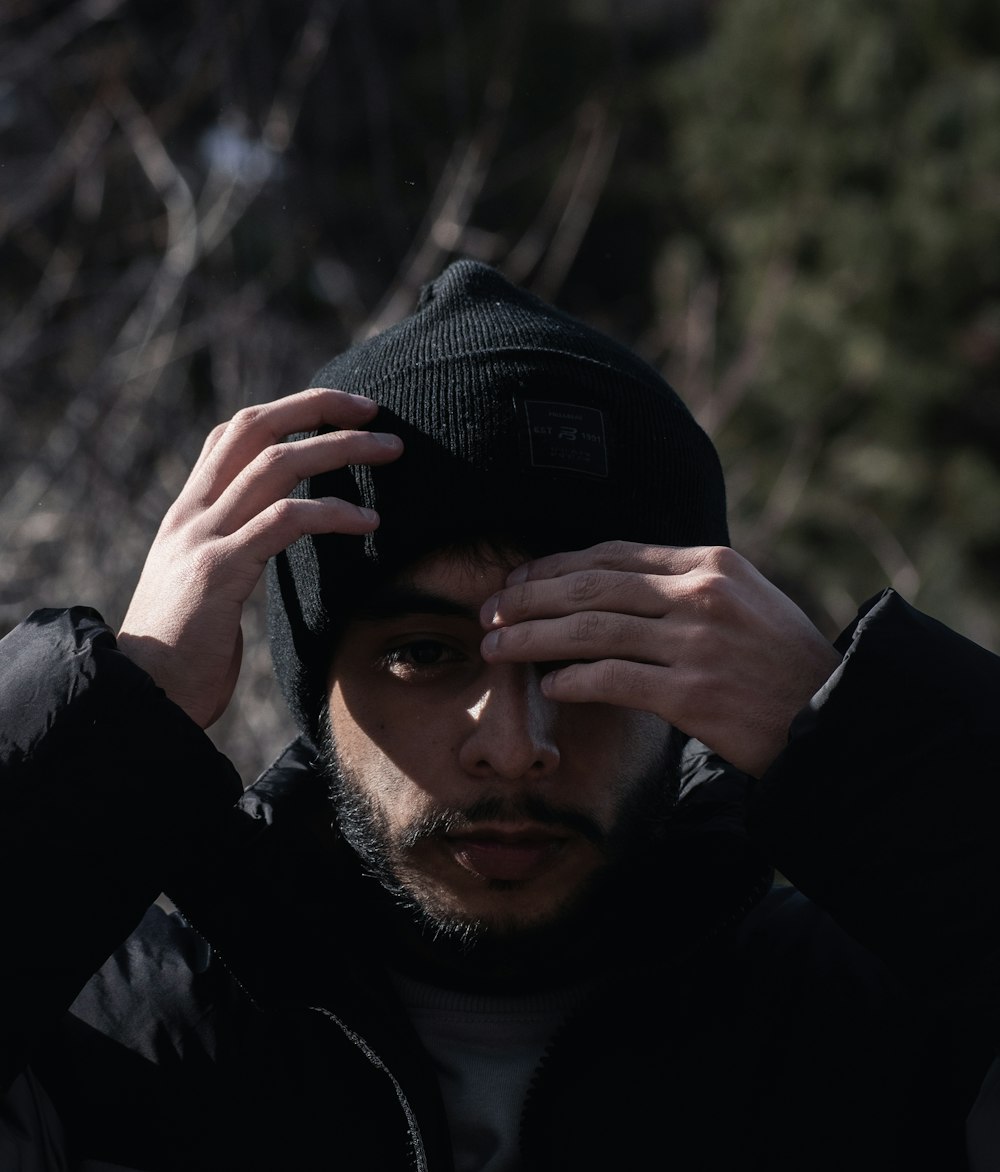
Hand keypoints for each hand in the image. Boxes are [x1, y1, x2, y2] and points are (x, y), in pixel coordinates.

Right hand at [118, 388, 401, 728]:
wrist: (141, 699)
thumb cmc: (184, 655)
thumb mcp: (205, 588)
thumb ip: (236, 551)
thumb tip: (278, 539)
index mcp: (189, 514)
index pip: (234, 434)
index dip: (287, 411)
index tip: (339, 411)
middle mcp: (191, 514)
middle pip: (254, 427)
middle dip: (317, 406)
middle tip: (373, 407)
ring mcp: (202, 538)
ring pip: (276, 463)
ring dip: (340, 448)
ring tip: (389, 449)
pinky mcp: (219, 571)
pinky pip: (285, 521)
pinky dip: (333, 512)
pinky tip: (369, 520)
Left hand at [479, 541, 840, 776]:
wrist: (833, 717)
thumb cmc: (780, 661)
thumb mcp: (743, 600)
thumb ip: (683, 586)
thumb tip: (609, 588)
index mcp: (710, 563)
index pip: (613, 554)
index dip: (556, 566)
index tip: (518, 581)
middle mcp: (701, 594)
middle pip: (591, 585)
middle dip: (529, 598)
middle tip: (489, 611)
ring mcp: (696, 643)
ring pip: (591, 630)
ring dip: (532, 639)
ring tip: (496, 647)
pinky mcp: (693, 693)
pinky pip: (613, 679)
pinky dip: (573, 680)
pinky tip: (550, 686)